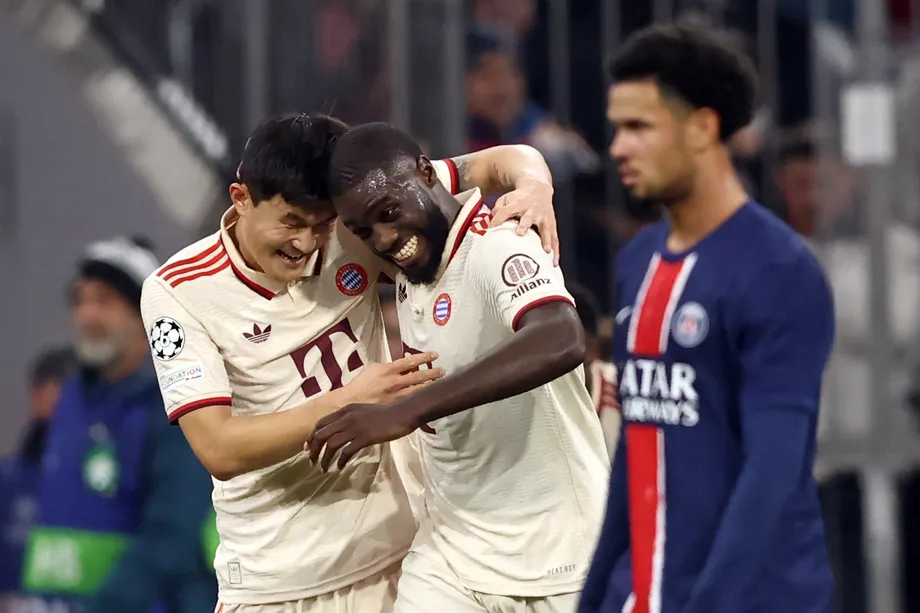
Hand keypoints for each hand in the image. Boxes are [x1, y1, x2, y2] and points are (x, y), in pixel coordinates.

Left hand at [307, 402, 421, 470]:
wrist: (403, 413)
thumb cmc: (386, 413)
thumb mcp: (363, 412)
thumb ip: (351, 418)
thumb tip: (341, 430)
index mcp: (345, 410)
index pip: (321, 423)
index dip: (311, 436)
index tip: (308, 448)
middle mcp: (347, 417)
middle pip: (321, 434)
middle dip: (314, 449)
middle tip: (312, 461)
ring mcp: (355, 427)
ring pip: (331, 444)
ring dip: (325, 458)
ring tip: (323, 468)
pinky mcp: (365, 437)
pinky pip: (347, 451)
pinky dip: (341, 460)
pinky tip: (340, 467)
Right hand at [341, 352, 444, 405]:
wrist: (350, 401)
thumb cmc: (361, 383)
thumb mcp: (374, 368)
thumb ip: (390, 366)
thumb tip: (405, 362)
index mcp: (387, 369)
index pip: (410, 361)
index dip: (424, 358)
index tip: (435, 355)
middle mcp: (394, 382)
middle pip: (418, 376)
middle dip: (432, 373)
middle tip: (443, 370)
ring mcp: (396, 396)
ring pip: (417, 389)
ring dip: (429, 385)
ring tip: (440, 382)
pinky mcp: (395, 406)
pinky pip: (411, 400)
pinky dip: (420, 396)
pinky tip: (428, 395)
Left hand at [489, 178, 559, 265]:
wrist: (538, 189)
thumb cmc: (520, 198)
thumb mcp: (507, 198)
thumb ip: (498, 209)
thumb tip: (491, 223)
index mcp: (518, 203)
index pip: (506, 210)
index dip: (499, 218)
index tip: (492, 227)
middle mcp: (532, 210)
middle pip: (527, 218)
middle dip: (524, 225)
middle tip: (520, 234)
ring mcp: (543, 218)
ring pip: (545, 229)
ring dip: (545, 240)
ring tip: (546, 251)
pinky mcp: (551, 224)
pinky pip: (555, 238)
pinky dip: (556, 250)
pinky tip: (554, 262)